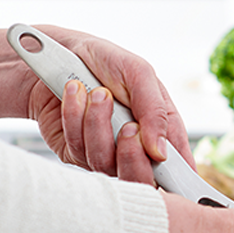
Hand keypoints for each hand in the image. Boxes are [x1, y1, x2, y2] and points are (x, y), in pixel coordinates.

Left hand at [26, 26, 193, 183]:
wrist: (56, 53)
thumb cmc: (104, 60)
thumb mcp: (139, 73)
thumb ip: (155, 111)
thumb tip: (161, 152)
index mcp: (162, 130)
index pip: (177, 165)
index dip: (175, 175)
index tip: (163, 162)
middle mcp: (136, 146)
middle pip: (142, 178)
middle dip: (132, 154)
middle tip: (128, 126)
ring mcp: (107, 153)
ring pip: (105, 164)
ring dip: (98, 124)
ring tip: (97, 94)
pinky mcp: (77, 152)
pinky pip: (78, 150)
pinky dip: (74, 118)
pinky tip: (75, 95)